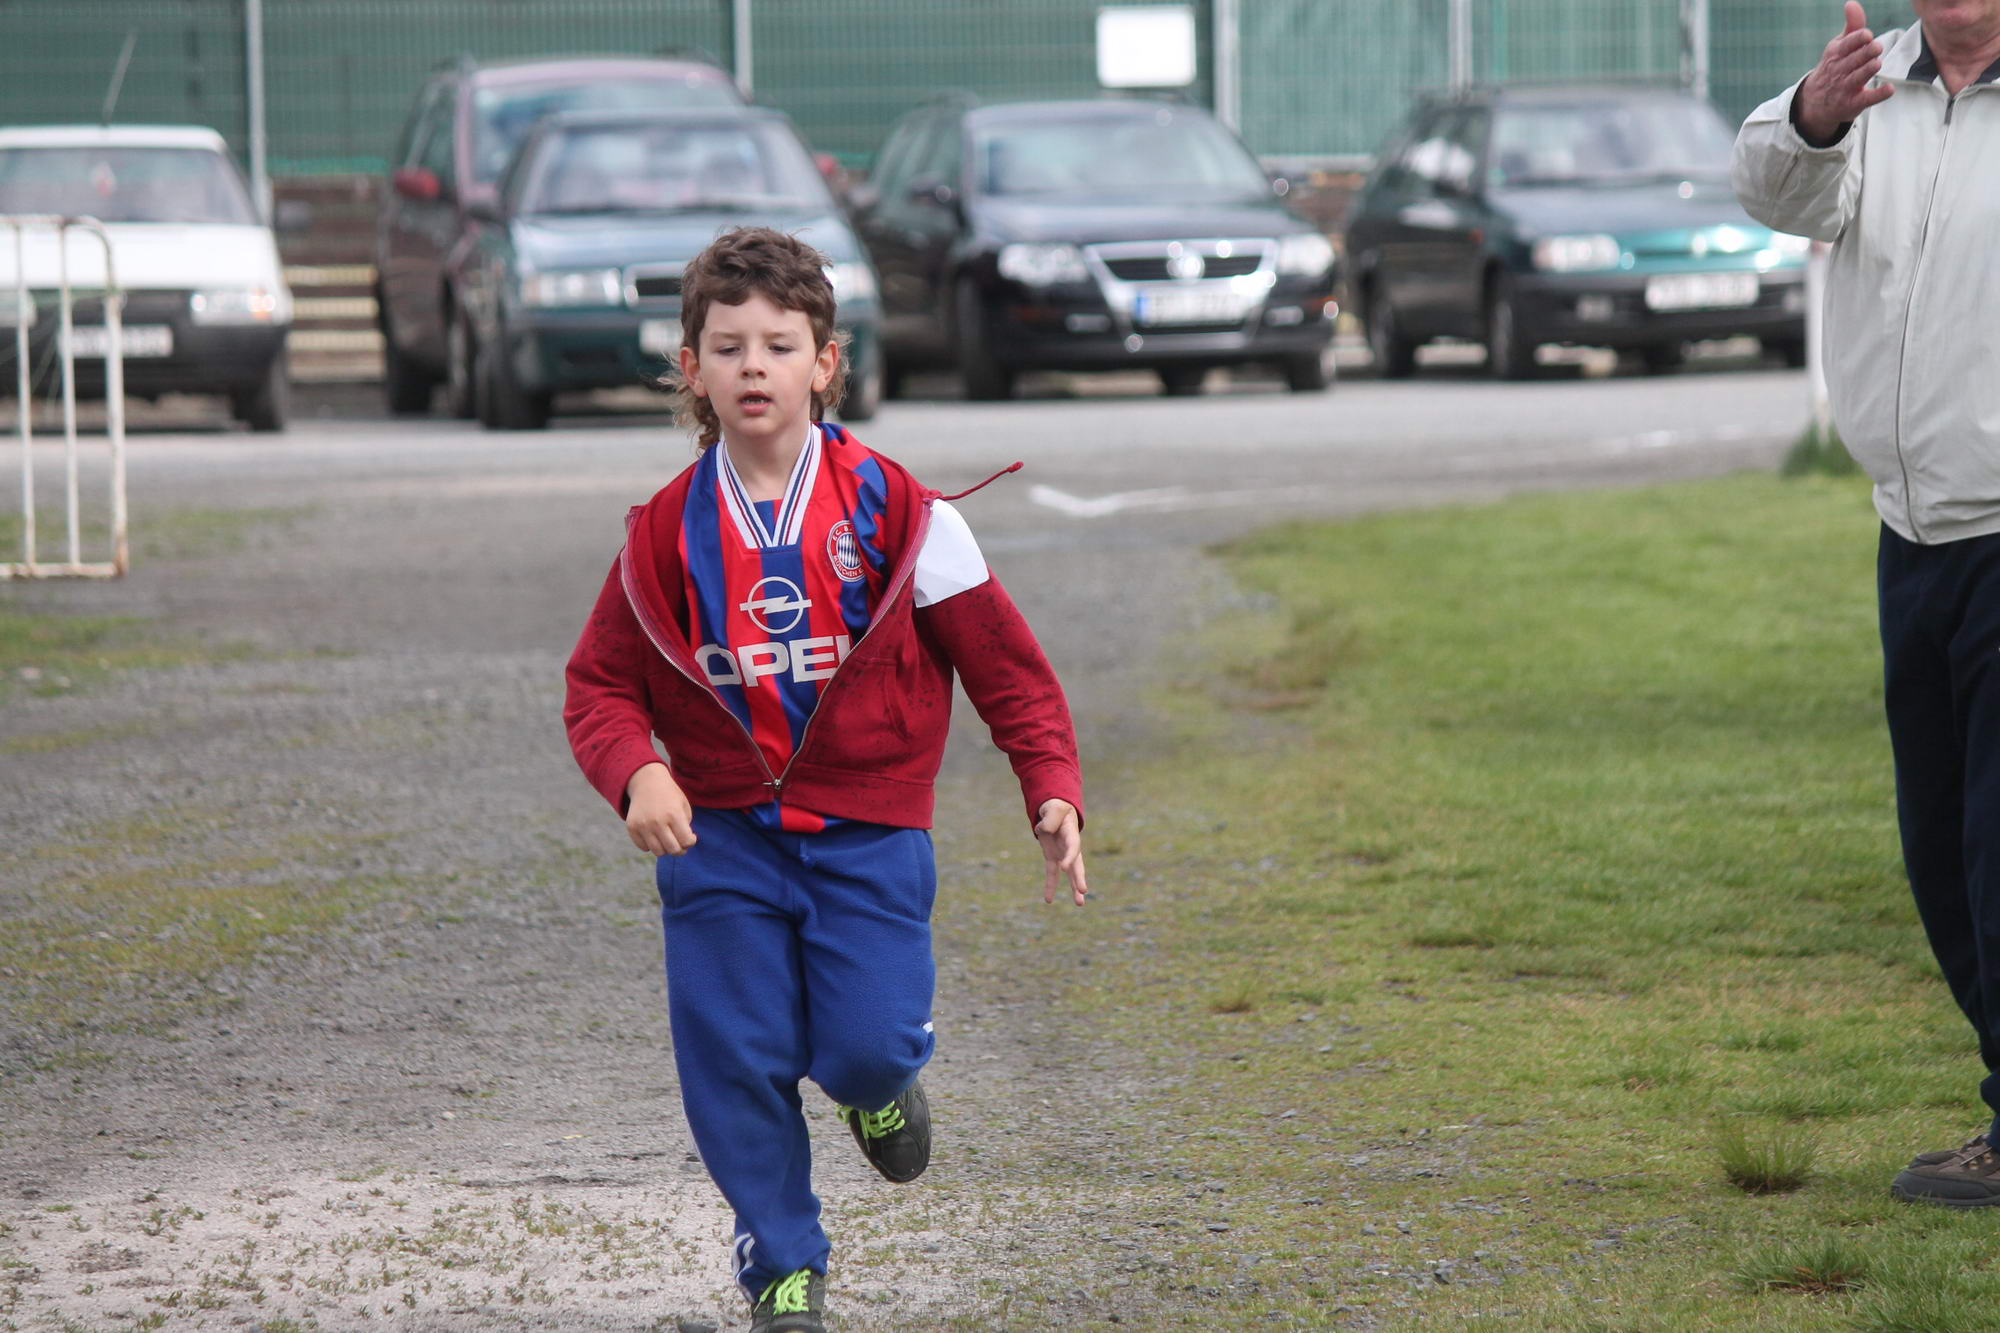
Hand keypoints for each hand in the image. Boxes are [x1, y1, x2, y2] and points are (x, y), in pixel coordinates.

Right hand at [626, 763, 696, 855]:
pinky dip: (651, 846)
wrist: (646, 782)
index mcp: (674, 814)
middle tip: (680, 844)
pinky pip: (644, 847)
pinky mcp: (632, 827)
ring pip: (658, 852)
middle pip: (673, 850)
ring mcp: (643, 825)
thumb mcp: (683, 806)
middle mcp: (657, 821)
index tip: (690, 837)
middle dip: (680, 850)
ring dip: (665, 849)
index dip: (690, 842)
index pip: (686, 841)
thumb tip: (683, 846)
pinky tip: (654, 836)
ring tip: (668, 840)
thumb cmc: (669, 795)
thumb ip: (686, 827)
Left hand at [1034, 799, 1087, 906]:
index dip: (1069, 857)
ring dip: (1073, 888)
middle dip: (1079, 878)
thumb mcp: (1053, 809)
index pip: (1073, 848)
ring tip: (1080, 904)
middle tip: (1083, 891)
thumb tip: (1042, 831)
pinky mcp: (1053, 859)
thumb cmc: (1056, 809)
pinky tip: (1048, 900)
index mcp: (1072, 834)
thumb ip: (1050, 818)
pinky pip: (1052, 874)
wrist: (1055, 812)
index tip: (1065, 867)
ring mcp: (1062, 855)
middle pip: (1076, 865)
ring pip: (1069, 874)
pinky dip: (1050, 886)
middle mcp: (1070, 847)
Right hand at [1796, 2, 1894, 143]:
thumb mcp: (1839, 46)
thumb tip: (1851, 3)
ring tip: (1877, 64)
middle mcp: (1839, 70)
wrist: (1815, 102)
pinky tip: (1889, 90)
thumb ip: (1852, 25)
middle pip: (1854, 60)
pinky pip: (1866, 99)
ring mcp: (1845, 88)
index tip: (1867, 35)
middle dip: (1866, 53)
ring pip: (1858, 77)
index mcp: (1836, 53)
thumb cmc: (1834, 67)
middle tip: (1876, 48)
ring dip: (1868, 70)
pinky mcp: (1853, 103)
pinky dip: (1878, 95)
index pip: (1847, 44)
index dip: (1859, 39)